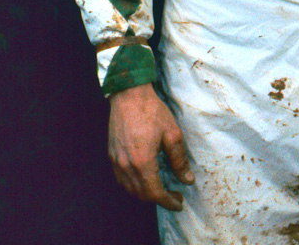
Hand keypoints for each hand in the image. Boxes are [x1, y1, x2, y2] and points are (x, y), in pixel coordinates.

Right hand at [108, 83, 193, 210]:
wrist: (129, 95)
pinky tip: (144, 179)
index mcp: (142, 162)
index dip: (168, 202)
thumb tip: (187, 180)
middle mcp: (126, 165)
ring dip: (146, 194)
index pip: (155, 193)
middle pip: (142, 195)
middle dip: (159, 199)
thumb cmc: (152, 111)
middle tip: (174, 196)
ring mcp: (116, 161)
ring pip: (130, 189)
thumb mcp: (172, 133)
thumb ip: (179, 159)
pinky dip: (133, 186)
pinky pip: (121, 179)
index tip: (179, 203)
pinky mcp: (112, 155)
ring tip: (161, 189)